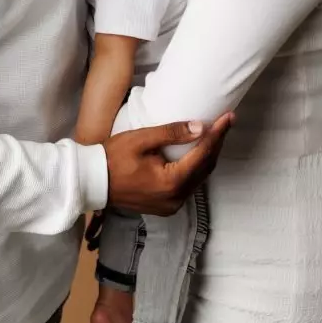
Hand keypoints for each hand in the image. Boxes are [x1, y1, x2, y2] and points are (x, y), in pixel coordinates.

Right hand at [103, 114, 232, 215]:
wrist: (93, 182)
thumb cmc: (113, 157)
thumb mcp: (142, 139)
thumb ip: (171, 133)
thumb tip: (200, 127)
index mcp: (171, 182)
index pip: (203, 154)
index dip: (218, 134)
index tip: (228, 117)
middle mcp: (176, 198)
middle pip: (205, 167)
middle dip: (217, 143)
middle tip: (226, 121)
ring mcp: (171, 205)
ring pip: (199, 177)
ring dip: (208, 155)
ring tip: (216, 133)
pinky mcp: (166, 205)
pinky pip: (189, 184)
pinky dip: (196, 167)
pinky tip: (199, 152)